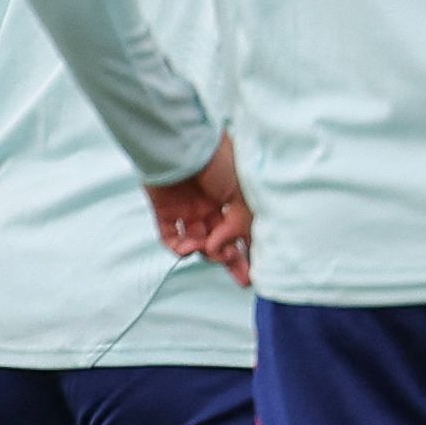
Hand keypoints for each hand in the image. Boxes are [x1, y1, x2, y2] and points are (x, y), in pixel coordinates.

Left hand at [146, 133, 252, 286]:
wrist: (180, 144)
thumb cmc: (216, 158)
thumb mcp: (243, 193)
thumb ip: (238, 226)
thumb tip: (222, 250)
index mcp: (235, 195)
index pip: (246, 228)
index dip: (253, 249)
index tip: (260, 270)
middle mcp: (214, 203)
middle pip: (224, 240)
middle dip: (233, 261)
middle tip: (243, 279)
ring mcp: (189, 207)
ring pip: (199, 242)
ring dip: (207, 252)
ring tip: (210, 249)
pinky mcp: (165, 210)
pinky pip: (171, 238)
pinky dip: (180, 248)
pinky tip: (190, 248)